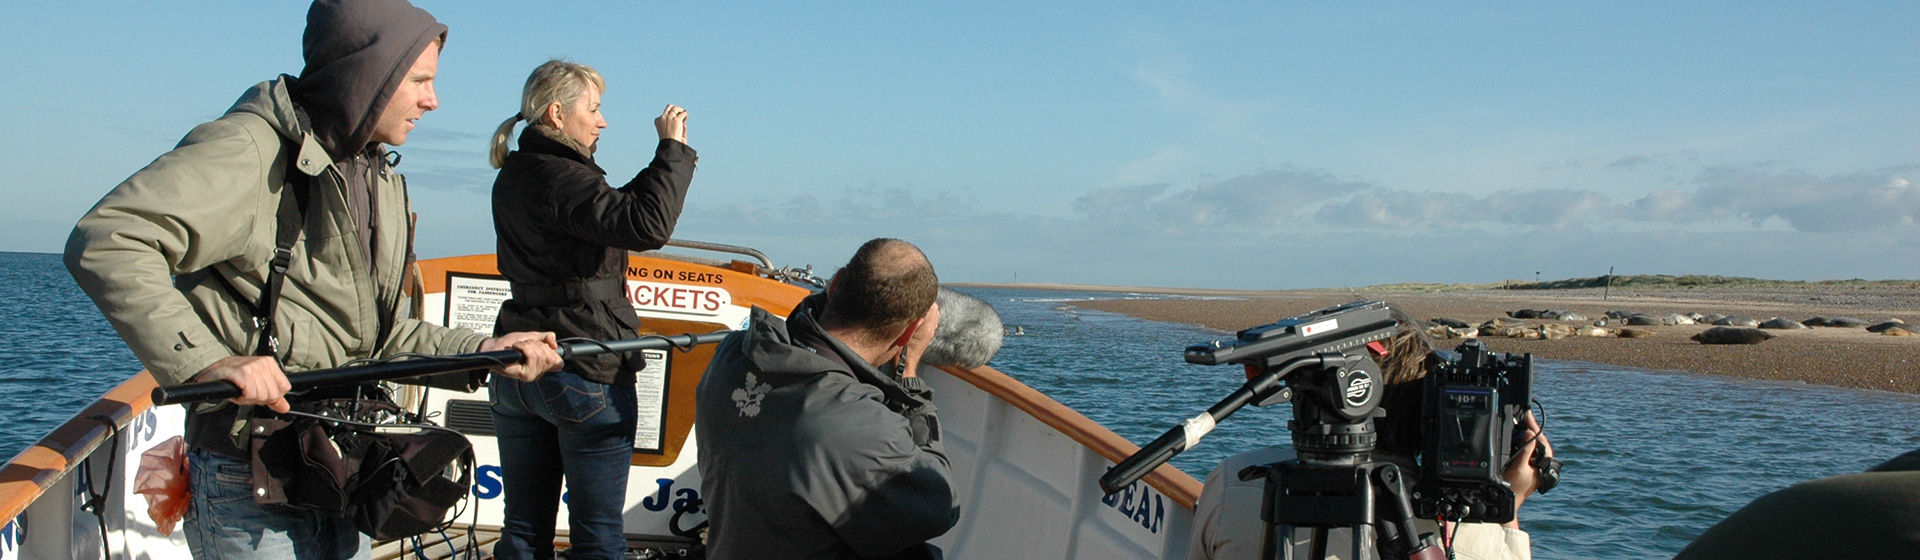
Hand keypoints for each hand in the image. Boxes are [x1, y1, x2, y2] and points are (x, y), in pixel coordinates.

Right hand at [193, 356, 290, 413]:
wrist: (211, 372)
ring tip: (240, 390)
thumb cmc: (233, 378)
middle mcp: (264, 363)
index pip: (284, 388)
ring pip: (262, 396)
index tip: (258, 393)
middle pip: (273, 394)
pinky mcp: (243, 372)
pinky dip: (242, 398)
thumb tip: (285, 408)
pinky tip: (236, 391)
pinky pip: (251, 395)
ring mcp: (254, 366)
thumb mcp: (256, 385)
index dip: (271, 397)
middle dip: (258, 399)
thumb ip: (272, 397)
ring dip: (248, 399)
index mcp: (270, 364)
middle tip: (246, 392)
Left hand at [482, 332, 561, 381]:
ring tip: (520, 347)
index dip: (550, 350)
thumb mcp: (532, 337)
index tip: (538, 346)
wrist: (496, 346)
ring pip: (540, 356)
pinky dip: (523, 347)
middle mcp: (539, 373)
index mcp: (543, 366)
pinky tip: (516, 348)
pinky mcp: (524, 375)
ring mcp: (532, 375)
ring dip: (528, 346)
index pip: (558, 362)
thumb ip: (547, 338)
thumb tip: (555, 345)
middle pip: (549, 357)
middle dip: (537, 345)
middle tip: (526, 345)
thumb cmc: (511, 343)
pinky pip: (531, 357)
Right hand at [654, 104, 687, 143]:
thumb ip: (676, 128)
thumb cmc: (670, 143)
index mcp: (658, 121)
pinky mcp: (676, 120)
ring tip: (685, 116)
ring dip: (681, 111)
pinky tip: (686, 117)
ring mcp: (669, 118)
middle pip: (669, 107)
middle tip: (681, 114)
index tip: (677, 119)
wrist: (670, 146)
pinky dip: (685, 114)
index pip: (665, 113)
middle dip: (676, 109)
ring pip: (676, 108)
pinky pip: (682, 113)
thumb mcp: (671, 134)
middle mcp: (662, 118)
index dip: (672, 114)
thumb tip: (684, 124)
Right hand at [897, 302, 941, 377]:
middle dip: (925, 303)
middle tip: (913, 301)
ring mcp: (930, 332)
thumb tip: (912, 306)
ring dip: (926, 309)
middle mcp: (930, 329)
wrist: (905, 366)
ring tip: (915, 308)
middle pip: (934, 308)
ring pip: (934, 314)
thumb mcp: (901, 334)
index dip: (923, 299)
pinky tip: (917, 317)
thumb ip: (909, 320)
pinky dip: (926, 316)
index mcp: (926, 327)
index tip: (914, 296)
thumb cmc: (901, 354)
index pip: (931, 306)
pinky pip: (931, 320)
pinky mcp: (928, 335)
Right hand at [1502, 411, 1553, 527]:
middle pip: (1538, 440)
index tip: (1527, 415)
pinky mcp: (1529, 465)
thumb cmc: (1515, 487)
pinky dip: (1523, 441)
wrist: (1509, 500)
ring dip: (1526, 433)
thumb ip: (1526, 449)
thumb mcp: (1519, 466)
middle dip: (1530, 427)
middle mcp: (1543, 462)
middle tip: (1523, 415)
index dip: (1534, 426)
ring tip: (1520, 422)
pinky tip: (1517, 435)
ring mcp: (1536, 464)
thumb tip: (1529, 433)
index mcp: (1545, 462)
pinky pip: (1528, 449)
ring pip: (1533, 444)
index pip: (1541, 439)